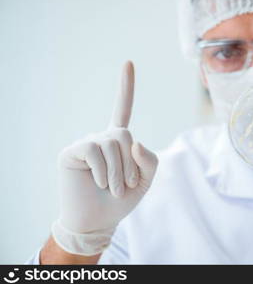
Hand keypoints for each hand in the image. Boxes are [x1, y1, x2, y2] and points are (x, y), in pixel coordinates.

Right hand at [51, 61, 157, 255]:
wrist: (98, 220)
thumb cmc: (121, 199)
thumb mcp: (146, 180)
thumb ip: (150, 160)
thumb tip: (134, 141)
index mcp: (119, 141)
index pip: (123, 109)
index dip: (126, 87)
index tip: (128, 62)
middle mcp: (102, 137)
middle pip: (125, 135)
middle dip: (131, 165)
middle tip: (126, 185)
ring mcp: (86, 143)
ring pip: (112, 143)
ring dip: (119, 173)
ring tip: (113, 188)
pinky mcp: (72, 151)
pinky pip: (94, 150)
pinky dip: (104, 171)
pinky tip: (99, 183)